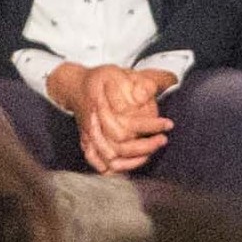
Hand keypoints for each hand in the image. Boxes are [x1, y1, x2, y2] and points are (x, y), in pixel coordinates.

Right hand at [52, 61, 172, 173]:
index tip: (168, 124)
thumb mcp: (117, 73)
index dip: (151, 126)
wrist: (73, 86)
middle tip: (163, 140)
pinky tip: (131, 165)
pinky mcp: (87, 144)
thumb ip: (139, 82)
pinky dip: (114, 169)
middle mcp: (94, 126)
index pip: (128, 124)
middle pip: (120, 147)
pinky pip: (98, 164)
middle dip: (145, 146)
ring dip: (133, 161)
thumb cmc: (99, 79)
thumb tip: (152, 92)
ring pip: (110, 160)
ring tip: (150, 154)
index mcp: (101, 107)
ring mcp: (89, 137)